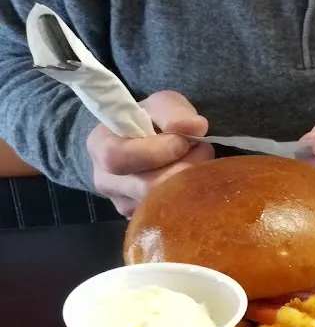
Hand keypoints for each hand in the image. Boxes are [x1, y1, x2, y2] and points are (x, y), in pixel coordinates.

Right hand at [88, 91, 213, 215]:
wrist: (145, 146)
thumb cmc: (150, 122)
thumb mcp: (160, 105)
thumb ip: (174, 111)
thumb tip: (195, 128)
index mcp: (101, 147)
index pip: (118, 158)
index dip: (155, 152)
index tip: (182, 141)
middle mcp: (106, 181)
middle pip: (147, 187)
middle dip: (183, 168)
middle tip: (201, 150)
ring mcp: (124, 205)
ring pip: (163, 204)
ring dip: (191, 181)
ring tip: (198, 162)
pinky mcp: (144, 221)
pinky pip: (171, 215)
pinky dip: (190, 198)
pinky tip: (194, 180)